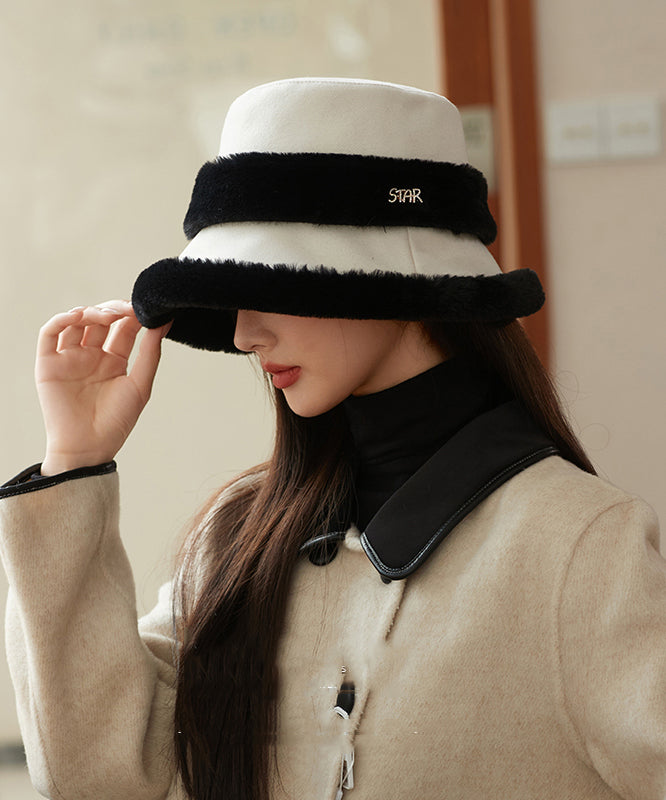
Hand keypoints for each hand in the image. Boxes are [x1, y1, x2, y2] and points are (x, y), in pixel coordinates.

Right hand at [35, 301, 170, 475]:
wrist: (89, 448)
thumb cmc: (116, 422)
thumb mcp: (140, 385)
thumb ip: (150, 353)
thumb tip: (164, 322)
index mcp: (114, 361)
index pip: (124, 328)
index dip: (133, 315)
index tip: (145, 308)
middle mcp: (92, 356)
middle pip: (101, 321)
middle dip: (114, 310)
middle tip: (127, 309)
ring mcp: (70, 358)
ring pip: (76, 322)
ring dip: (91, 312)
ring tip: (107, 315)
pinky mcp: (49, 364)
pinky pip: (50, 334)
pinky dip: (62, 319)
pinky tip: (79, 316)